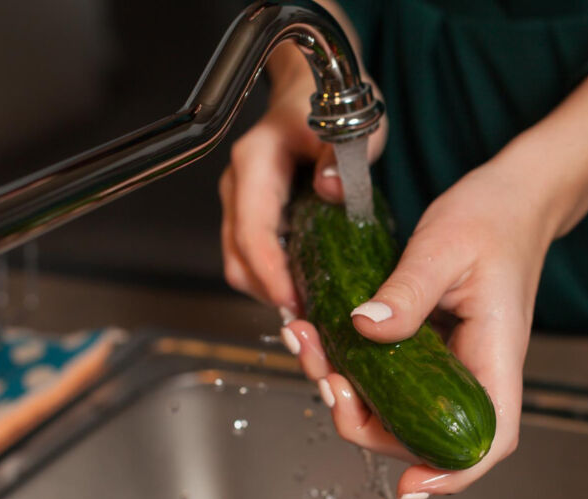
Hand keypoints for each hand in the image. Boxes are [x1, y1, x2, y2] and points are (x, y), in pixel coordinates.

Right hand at [220, 40, 386, 313]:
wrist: (312, 92)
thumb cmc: (329, 106)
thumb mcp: (349, 124)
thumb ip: (342, 156)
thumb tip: (330, 189)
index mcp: (256, 162)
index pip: (252, 230)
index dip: (269, 273)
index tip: (292, 302)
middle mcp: (240, 186)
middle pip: (238, 257)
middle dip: (269, 292)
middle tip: (309, 318)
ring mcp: (241, 204)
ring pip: (241, 264)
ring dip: (271, 290)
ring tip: (310, 308)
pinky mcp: (252, 218)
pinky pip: (253, 259)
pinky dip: (275, 280)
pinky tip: (306, 288)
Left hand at [280, 70, 587, 498]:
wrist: (509, 201)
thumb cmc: (493, 219)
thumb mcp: (445, 245)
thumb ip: (407, 290)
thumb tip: (365, 328)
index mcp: (495, 355)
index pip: (489, 436)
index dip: (452, 471)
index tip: (411, 483)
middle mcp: (474, 371)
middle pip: (427, 435)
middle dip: (367, 421)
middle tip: (326, 377)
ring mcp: (450, 365)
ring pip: (399, 409)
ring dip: (347, 391)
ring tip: (309, 345)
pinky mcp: (428, 350)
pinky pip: (389, 378)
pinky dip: (351, 367)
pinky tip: (321, 338)